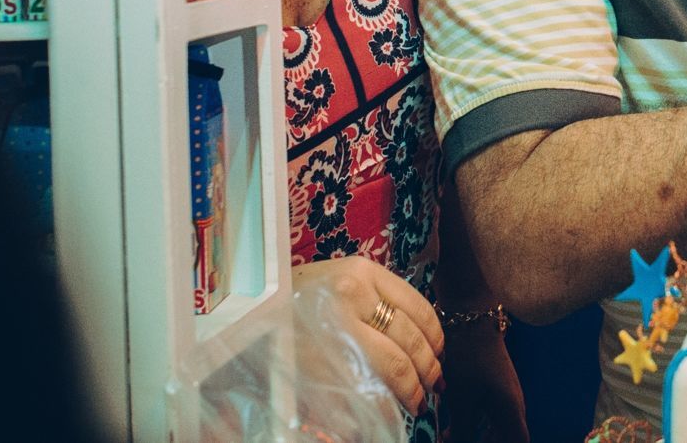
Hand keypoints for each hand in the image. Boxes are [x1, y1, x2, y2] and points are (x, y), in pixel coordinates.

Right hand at [293, 256, 443, 417]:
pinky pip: (364, 390)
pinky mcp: (319, 361)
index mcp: (361, 273)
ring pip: (394, 367)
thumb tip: (420, 341)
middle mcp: (351, 295)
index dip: (436, 339)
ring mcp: (335, 329)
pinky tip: (387, 412)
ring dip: (412, 391)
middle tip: (432, 387)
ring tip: (417, 402)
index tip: (439, 356)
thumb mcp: (339, 282)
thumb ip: (375, 300)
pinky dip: (383, 406)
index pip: (418, 309)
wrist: (247, 313)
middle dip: (428, 371)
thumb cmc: (297, 300)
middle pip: (409, 342)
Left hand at [441, 317, 528, 442]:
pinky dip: (475, 423)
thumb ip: (461, 431)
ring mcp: (505, 391)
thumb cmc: (467, 356)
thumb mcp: (460, 399)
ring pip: (498, 426)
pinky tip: (452, 422)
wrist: (469, 315)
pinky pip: (491, 413)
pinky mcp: (495, 382)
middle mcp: (514, 403)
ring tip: (450, 436)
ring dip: (479, 436)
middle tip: (455, 441)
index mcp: (511, 410)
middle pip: (509, 437)